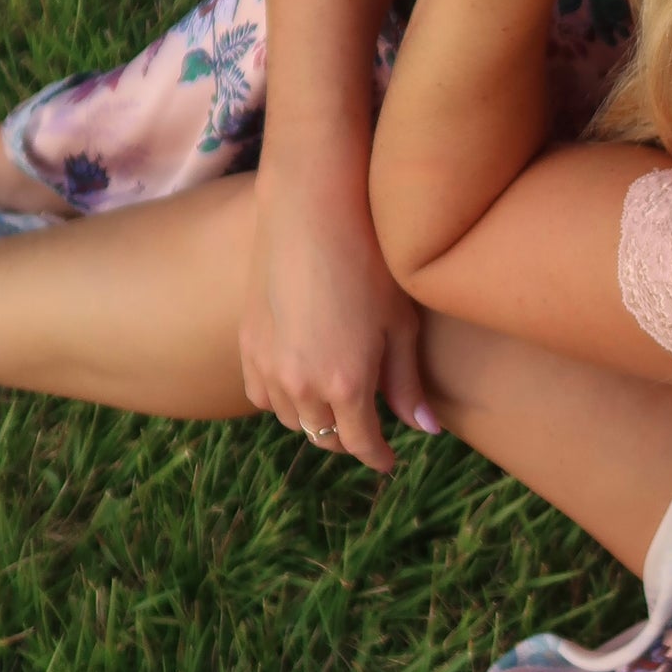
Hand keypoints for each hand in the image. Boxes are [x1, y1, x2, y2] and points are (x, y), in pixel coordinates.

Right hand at [240, 166, 437, 473]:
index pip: (362, 443)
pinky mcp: (246, 344)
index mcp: (347, 385)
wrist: (311, 211)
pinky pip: (261, 394)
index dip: (378, 457)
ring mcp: (268, 367)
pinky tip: (299, 381)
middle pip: (325, 436)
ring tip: (336, 402)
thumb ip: (407, 382)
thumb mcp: (400, 322)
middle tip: (368, 426)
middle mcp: (302, 386)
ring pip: (291, 419)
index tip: (389, 460)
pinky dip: (282, 398)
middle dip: (349, 437)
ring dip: (315, 419)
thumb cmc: (368, 260)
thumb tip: (425, 429)